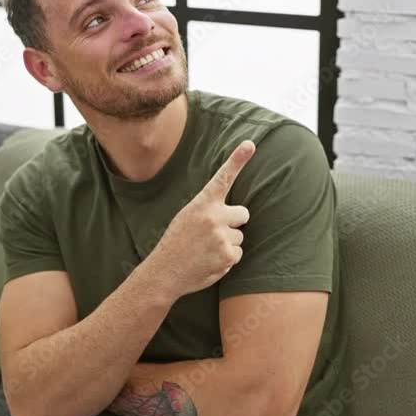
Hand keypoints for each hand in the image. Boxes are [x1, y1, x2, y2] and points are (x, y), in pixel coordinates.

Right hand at [146, 140, 255, 298]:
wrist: (164, 272)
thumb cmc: (176, 243)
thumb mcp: (187, 217)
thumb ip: (209, 209)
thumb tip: (235, 212)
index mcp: (202, 204)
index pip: (223, 177)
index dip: (238, 159)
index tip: (250, 144)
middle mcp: (214, 217)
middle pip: (243, 213)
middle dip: (234, 222)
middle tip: (214, 233)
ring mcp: (223, 237)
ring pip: (240, 236)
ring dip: (228, 243)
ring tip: (206, 250)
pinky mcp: (228, 256)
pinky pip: (238, 253)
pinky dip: (227, 259)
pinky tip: (210, 261)